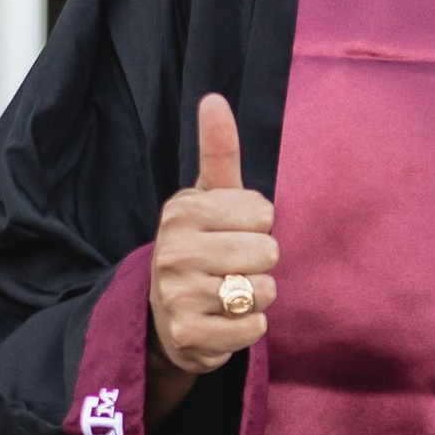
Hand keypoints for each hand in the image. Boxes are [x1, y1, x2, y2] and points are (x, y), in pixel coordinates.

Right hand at [147, 93, 275, 411]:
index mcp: (182, 210)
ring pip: (262, 291)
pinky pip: (254, 328)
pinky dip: (250, 327)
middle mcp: (173, 251)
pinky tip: (226, 319)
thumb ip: (219, 149)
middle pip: (267, 252)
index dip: (258, 224)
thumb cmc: (202, 243)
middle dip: (259, 262)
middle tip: (232, 265)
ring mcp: (177, 296)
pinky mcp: (189, 336)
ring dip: (256, 295)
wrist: (167, 313)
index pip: (263, 212)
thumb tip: (213, 98)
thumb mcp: (209, 195)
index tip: (232, 230)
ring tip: (228, 291)